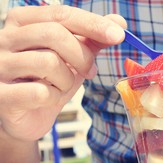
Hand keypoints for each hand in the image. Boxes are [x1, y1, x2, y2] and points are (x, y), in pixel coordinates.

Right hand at [0, 5, 125, 140]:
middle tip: (90, 71)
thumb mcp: (73, 58)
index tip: (119, 35)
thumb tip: (118, 22)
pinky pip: (39, 92)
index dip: (93, 24)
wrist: (27, 116)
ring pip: (48, 62)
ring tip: (61, 86)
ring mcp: (0, 66)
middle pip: (55, 34)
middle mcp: (6, 38)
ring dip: (67, 80)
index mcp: (23, 22)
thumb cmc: (50, 82)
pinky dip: (53, 98)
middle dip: (82, 56)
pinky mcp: (1, 95)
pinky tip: (47, 99)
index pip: (62, 14)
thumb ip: (92, 40)